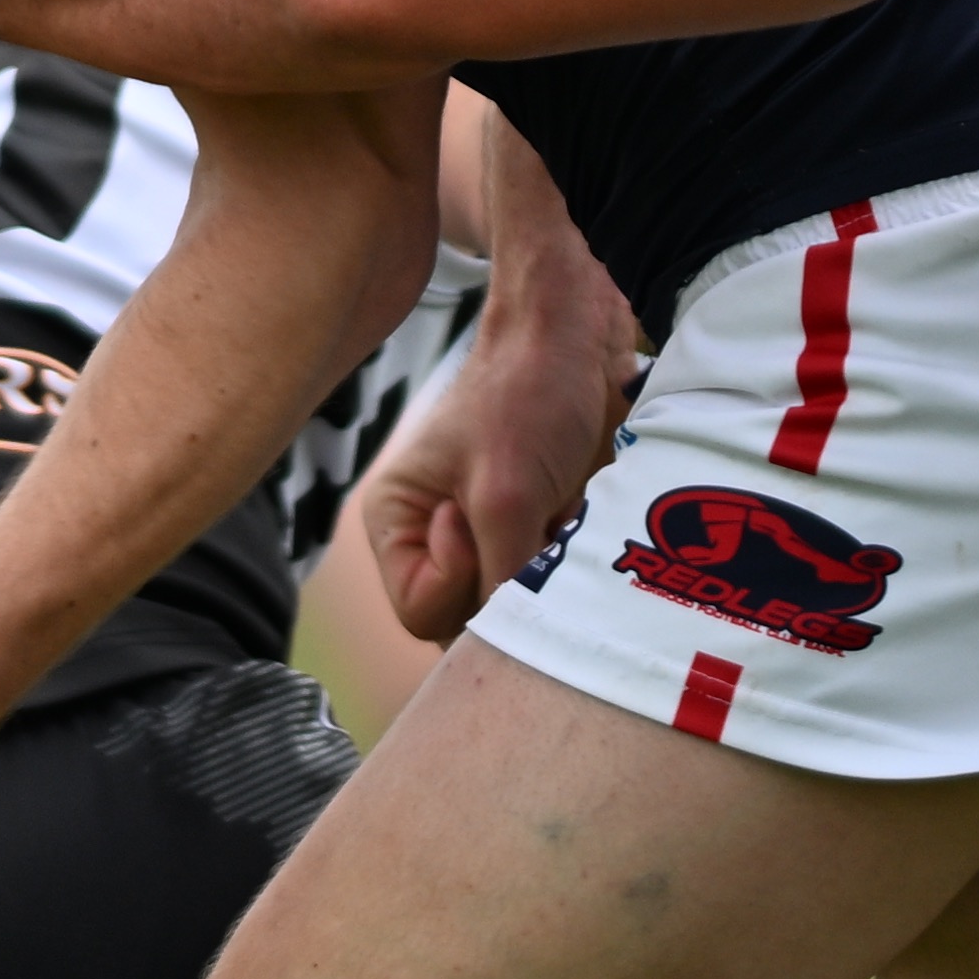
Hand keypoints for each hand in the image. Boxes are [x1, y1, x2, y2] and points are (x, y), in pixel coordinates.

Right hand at [357, 302, 622, 646]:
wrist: (580, 332)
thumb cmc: (528, 393)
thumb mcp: (505, 496)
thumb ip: (498, 581)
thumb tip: (512, 646)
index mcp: (398, 523)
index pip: (421, 614)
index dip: (462, 581)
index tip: (480, 515)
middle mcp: (434, 537)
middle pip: (469, 619)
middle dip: (511, 578)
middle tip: (533, 516)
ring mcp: (487, 534)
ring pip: (517, 603)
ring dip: (547, 568)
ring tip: (560, 508)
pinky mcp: (535, 528)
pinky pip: (551, 579)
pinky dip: (571, 557)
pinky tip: (579, 511)